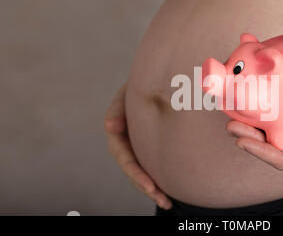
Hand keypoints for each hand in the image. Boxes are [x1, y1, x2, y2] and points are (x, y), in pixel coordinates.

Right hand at [104, 83, 171, 209]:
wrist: (154, 81)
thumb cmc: (139, 86)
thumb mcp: (127, 93)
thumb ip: (118, 108)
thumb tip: (109, 127)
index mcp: (117, 132)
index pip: (125, 157)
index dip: (137, 173)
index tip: (151, 185)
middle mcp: (124, 143)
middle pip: (133, 171)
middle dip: (146, 187)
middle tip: (162, 200)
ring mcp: (135, 147)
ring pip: (141, 173)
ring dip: (152, 189)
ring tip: (167, 203)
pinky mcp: (146, 148)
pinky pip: (151, 167)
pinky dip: (158, 180)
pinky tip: (170, 193)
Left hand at [226, 97, 282, 178]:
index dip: (262, 153)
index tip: (241, 142)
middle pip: (271, 149)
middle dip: (249, 140)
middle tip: (230, 125)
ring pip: (270, 136)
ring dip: (250, 127)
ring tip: (231, 113)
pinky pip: (277, 123)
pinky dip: (263, 114)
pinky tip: (251, 100)